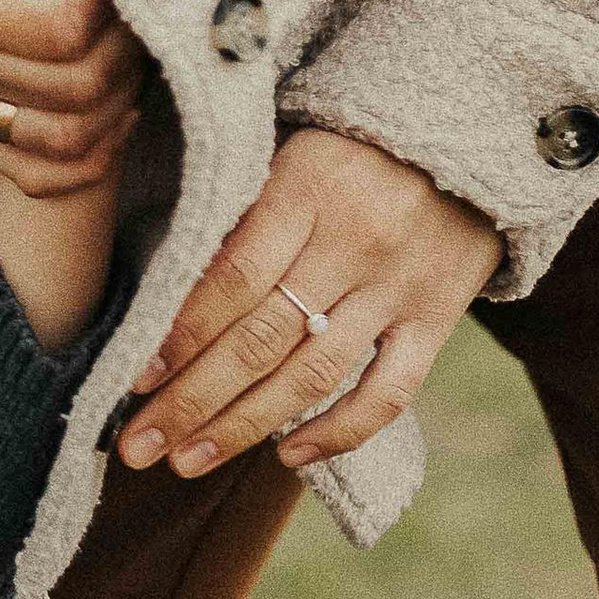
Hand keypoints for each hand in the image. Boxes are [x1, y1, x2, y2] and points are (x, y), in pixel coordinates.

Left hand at [118, 127, 499, 479]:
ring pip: (312, 374)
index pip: (230, 280)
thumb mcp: (288, 153)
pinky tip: (287, 458)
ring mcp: (398, 287)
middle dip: (190, 401)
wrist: (467, 136)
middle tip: (137, 446)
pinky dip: (338, 432)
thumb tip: (161, 292)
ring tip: (187, 462)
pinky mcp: (437, 318)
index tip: (131, 381)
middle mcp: (353, 242)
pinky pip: (388, 392)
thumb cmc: (349, 148)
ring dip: (243, 427)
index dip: (177, 337)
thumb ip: (239, 215)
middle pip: (259, 339)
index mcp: (305, 190)